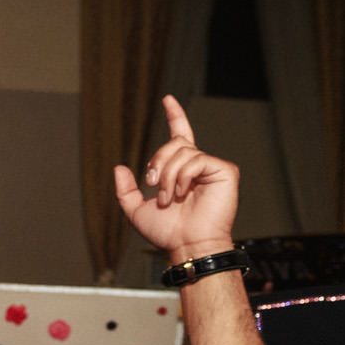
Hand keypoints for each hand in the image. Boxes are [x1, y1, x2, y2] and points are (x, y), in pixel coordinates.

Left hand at [112, 94, 239, 260]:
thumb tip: (119, 168)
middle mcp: (198, 165)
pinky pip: (197, 160)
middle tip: (154, 186)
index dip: (175, 116)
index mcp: (181, 170)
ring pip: (183, 151)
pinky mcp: (225, 171)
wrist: (188, 245)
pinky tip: (183, 193)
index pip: (180, 135)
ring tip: (170, 199)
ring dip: (168, 176)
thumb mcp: (137, 211)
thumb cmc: (168, 233)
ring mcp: (212, 167)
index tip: (167, 99)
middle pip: (174, 142)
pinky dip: (183, 177)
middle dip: (158, 162)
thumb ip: (126, 191)